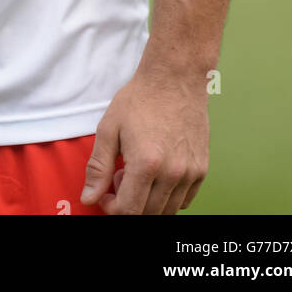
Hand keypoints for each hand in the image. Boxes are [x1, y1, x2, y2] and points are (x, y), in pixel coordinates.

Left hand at [80, 67, 208, 213]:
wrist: (174, 78)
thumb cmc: (140, 99)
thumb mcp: (109, 128)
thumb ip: (98, 167)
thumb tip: (89, 198)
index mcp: (146, 164)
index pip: (128, 211)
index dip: (112, 208)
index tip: (106, 193)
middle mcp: (172, 173)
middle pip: (147, 213)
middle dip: (128, 202)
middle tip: (121, 175)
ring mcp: (190, 173)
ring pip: (167, 210)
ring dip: (148, 201)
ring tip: (139, 171)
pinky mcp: (202, 169)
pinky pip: (185, 201)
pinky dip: (168, 197)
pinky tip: (158, 173)